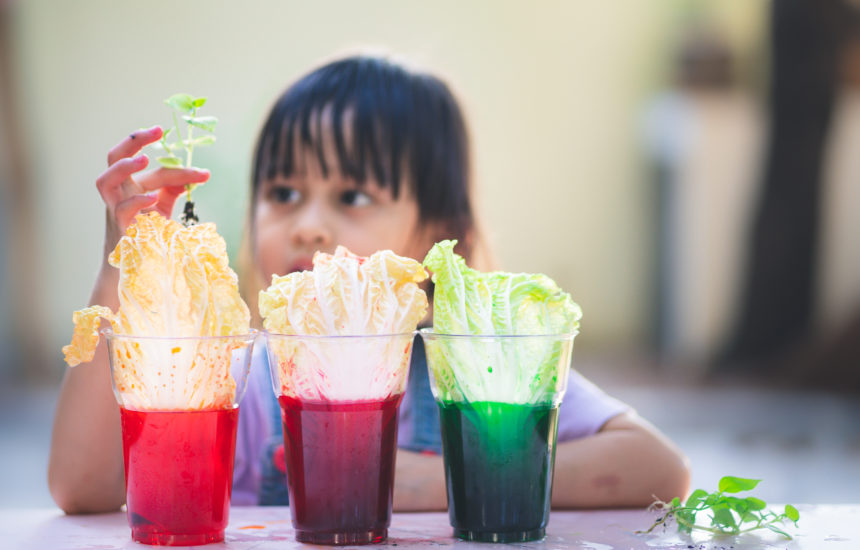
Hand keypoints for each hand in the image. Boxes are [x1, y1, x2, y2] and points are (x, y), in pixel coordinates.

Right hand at [96, 125, 209, 258]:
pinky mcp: (119, 229)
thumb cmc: (148, 238)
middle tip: (157, 130)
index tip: (205, 174)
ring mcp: (115, 210)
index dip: (182, 171)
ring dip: (123, 167)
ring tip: (143, 160)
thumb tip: (197, 174)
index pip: (157, 170)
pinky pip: (121, 210)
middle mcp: (120, 194)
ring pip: (105, 180)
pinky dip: (136, 202)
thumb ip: (173, 191)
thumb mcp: (163, 211)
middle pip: (114, 157)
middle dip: (134, 140)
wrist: (136, 270)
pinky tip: (152, 198)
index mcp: (132, 187)